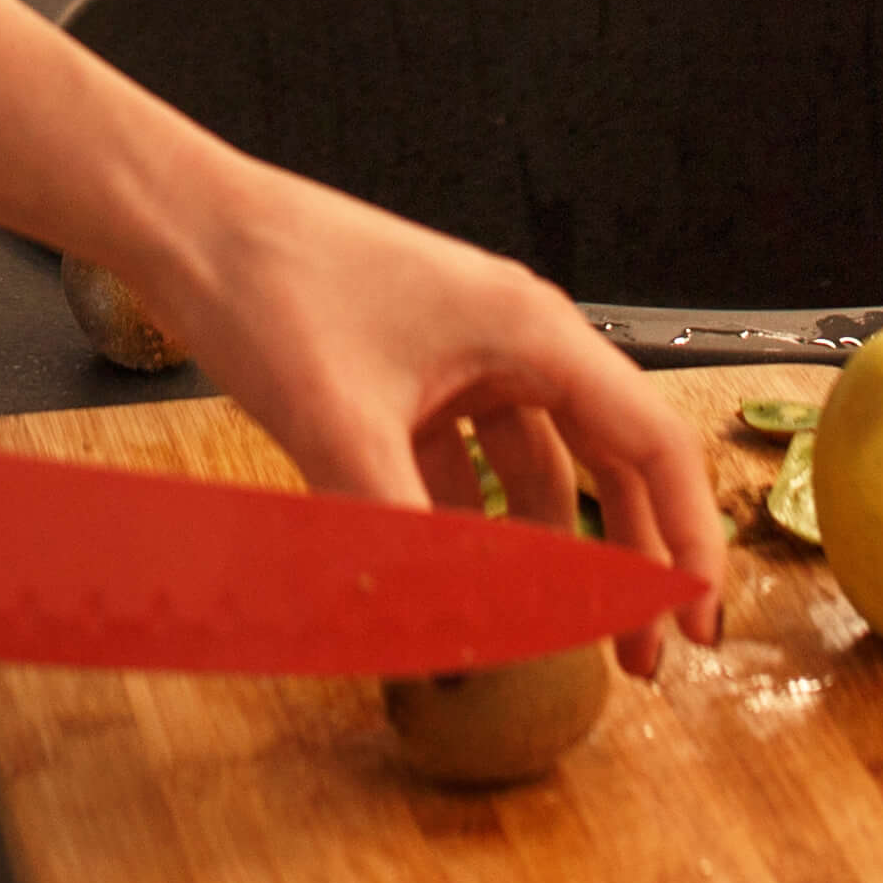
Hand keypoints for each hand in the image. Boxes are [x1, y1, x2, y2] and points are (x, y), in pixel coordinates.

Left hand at [133, 154, 728, 674]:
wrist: (189, 228)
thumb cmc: (271, 284)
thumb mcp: (341, 427)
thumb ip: (400, 542)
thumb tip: (444, 634)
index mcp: (530, 332)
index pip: (651, 443)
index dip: (686, 539)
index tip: (693, 619)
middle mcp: (512, 339)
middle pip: (608, 460)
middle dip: (631, 559)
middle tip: (640, 654)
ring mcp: (461, 357)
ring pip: (539, 468)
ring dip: (552, 551)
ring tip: (553, 632)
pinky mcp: (411, 378)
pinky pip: (468, 463)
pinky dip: (475, 526)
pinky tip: (456, 583)